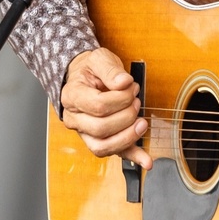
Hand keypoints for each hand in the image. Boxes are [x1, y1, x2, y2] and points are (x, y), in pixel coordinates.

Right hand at [60, 48, 151, 168]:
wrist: (84, 78)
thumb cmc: (91, 69)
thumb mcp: (99, 59)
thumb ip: (110, 69)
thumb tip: (123, 83)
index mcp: (72, 96)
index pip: (97, 105)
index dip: (120, 99)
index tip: (131, 88)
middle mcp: (74, 118)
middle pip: (100, 128)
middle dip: (125, 116)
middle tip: (136, 102)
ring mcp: (84, 132)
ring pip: (102, 147)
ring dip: (127, 137)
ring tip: (142, 123)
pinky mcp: (98, 141)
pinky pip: (114, 154)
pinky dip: (132, 157)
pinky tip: (147, 161)